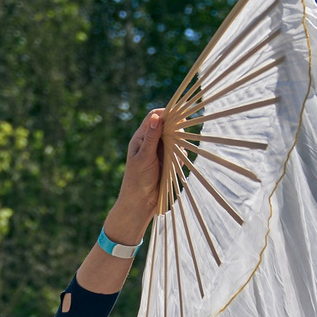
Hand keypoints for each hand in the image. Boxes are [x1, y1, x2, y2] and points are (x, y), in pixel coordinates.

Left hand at [112, 108, 167, 228]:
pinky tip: (174, 166)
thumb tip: (157, 117)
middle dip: (175, 131)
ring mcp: (158, 151)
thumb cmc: (137, 179)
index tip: (178, 117)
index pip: (154, 117)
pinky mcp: (166, 161)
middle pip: (166, 126)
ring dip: (177, 146)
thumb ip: (152, 137)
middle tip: (178, 141)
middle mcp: (150, 142)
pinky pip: (177, 152)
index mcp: (141, 138)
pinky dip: (179, 157)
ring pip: (174, 139)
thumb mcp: (145, 156)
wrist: (140, 203)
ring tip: (172, 158)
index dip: (166, 114)